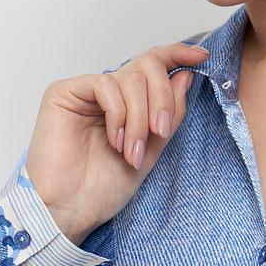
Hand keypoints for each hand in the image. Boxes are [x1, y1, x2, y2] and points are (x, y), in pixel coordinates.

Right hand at [23, 43, 208, 242]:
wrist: (70, 210)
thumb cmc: (103, 188)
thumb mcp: (153, 150)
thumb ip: (170, 113)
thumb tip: (187, 75)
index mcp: (128, 103)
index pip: (153, 66)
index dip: (177, 55)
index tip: (201, 56)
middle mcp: (107, 92)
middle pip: (148, 67)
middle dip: (162, 98)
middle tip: (160, 131)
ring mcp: (85, 91)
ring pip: (131, 79)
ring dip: (139, 119)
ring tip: (131, 152)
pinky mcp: (64, 92)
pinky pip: (106, 85)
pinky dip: (118, 114)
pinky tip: (114, 140)